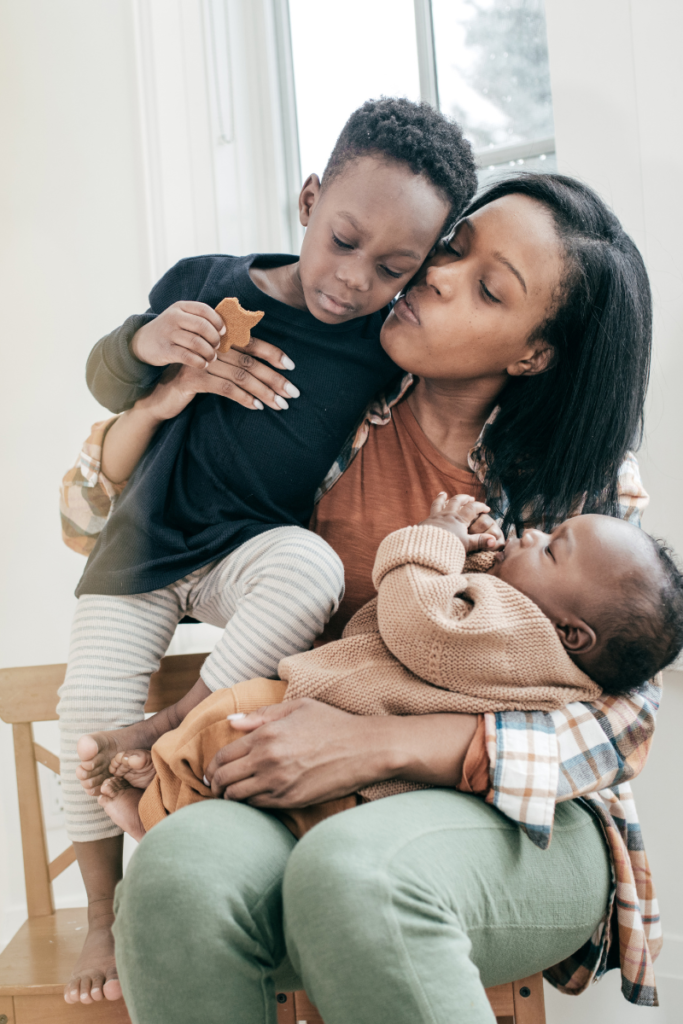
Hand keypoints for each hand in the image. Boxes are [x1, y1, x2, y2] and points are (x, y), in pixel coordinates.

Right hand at [131, 301, 226, 367]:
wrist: (143, 342)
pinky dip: (199, 362)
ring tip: (212, 357)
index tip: (223, 332)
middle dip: (214, 338)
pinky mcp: (165, 349)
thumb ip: (199, 319)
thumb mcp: (181, 318)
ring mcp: (168, 333)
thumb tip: (226, 329)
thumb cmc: (170, 331)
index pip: (205, 310)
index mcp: (181, 307)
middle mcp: (174, 317)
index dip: (218, 321)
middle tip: (217, 347)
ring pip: (197, 343)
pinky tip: (203, 364)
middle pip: (203, 326)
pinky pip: (188, 356)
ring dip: (209, 352)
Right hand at [131, 304, 297, 409]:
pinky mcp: (193, 379)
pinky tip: (256, 406)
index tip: (291, 366)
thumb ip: (235, 364)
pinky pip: (224, 388)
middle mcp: (212, 347)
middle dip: (274, 379)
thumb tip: (269, 373)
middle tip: (292, 393)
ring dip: (263, 391)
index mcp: (220, 341)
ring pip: (240, 375)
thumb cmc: (193, 382)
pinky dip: (243, 397)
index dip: (272, 354)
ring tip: (280, 404)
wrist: (159, 396)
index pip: (251, 344)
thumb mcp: (215, 369)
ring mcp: (201, 361)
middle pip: (249, 361)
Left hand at [205, 698, 390, 806]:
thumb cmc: (332, 723)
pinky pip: (258, 806)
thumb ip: (261, 715)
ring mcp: (278, 783)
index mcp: (266, 735)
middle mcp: (267, 760)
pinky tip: (254, 797)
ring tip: (232, 793)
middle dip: (215, 784)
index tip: (211, 771)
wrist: (364, 749)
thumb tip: (231, 722)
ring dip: (230, 796)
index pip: (223, 756)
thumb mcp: (297, 707)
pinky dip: (250, 803)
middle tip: (215, 786)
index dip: (212, 766)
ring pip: (237, 797)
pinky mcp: (291, 800)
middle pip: (224, 779)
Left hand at [420, 492, 502, 552]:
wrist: (426, 550)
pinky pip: (431, 510)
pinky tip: (433, 509)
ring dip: (444, 498)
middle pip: (457, 501)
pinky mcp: (426, 522)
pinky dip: (434, 507)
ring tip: (444, 494)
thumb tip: (494, 541)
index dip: (481, 507)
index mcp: (458, 519)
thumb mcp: (466, 545)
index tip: (487, 508)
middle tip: (470, 498)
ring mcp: (436, 517)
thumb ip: (480, 541)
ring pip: (440, 503)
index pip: (472, 508)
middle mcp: (447, 515)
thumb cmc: (447, 548)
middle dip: (465, 498)